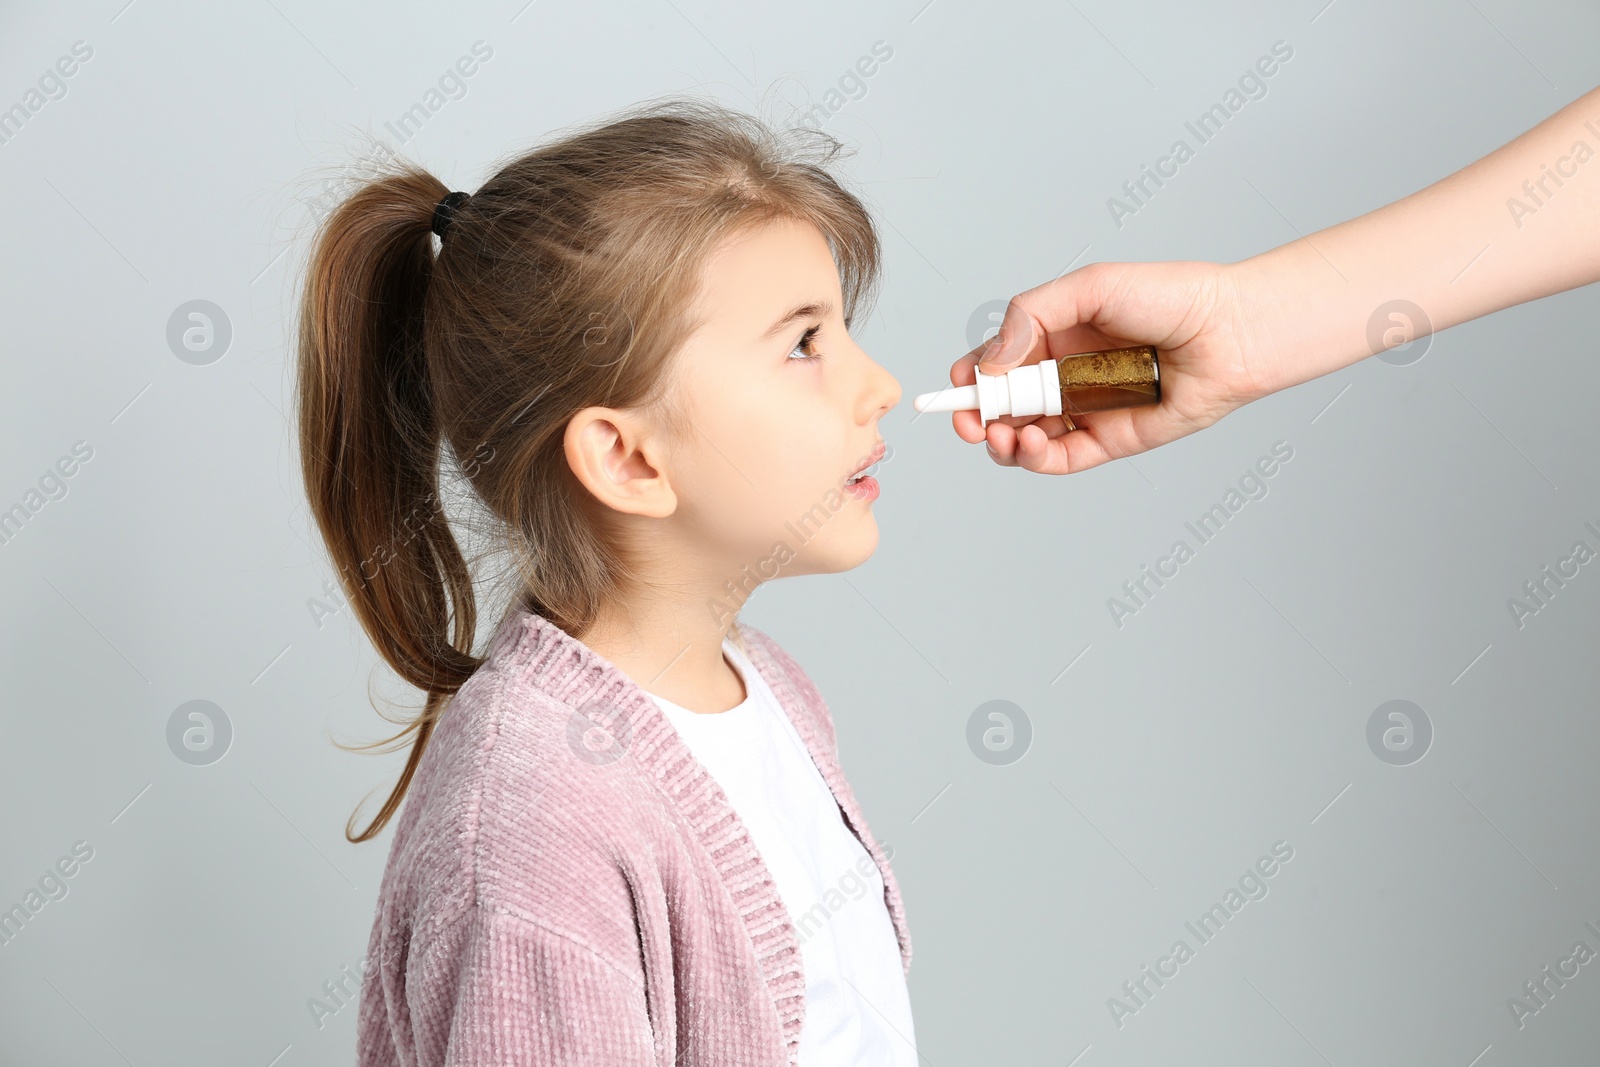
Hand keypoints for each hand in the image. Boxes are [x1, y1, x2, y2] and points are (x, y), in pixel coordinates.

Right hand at [947, 260, 1273, 474]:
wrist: (1229, 333)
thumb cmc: (1171, 298)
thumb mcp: (1090, 288)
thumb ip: (1031, 315)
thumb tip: (991, 363)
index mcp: (1052, 336)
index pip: (995, 362)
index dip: (970, 378)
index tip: (956, 386)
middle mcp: (1062, 376)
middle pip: (1001, 405)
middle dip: (976, 416)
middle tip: (969, 422)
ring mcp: (1082, 411)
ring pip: (1022, 438)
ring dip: (1001, 441)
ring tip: (1003, 435)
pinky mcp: (1105, 442)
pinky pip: (1058, 459)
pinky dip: (1033, 459)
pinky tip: (1028, 443)